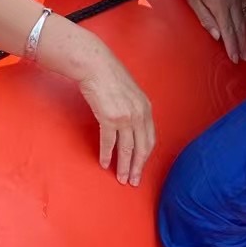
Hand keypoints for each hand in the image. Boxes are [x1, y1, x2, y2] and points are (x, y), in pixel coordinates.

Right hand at [75, 40, 155, 186]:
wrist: (95, 65)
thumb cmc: (109, 76)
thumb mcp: (130, 93)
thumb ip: (134, 109)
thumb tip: (131, 126)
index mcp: (146, 108)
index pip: (150, 139)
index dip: (145, 156)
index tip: (141, 167)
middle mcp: (139, 114)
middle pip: (142, 148)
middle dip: (138, 167)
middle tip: (134, 181)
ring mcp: (125, 117)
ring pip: (127, 149)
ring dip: (124, 166)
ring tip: (121, 178)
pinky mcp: (109, 118)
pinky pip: (109, 142)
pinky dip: (107, 155)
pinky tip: (105, 163)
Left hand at [183, 0, 245, 62]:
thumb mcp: (193, 0)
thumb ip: (205, 18)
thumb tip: (217, 36)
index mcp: (220, 5)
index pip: (229, 31)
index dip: (233, 46)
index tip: (236, 58)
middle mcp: (234, 1)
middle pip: (240, 27)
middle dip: (243, 44)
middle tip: (245, 57)